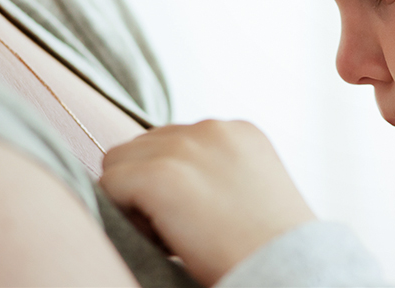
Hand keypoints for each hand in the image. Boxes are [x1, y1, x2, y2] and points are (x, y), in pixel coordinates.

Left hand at [100, 120, 315, 286]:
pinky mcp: (160, 174)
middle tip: (183, 228)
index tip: (197, 214)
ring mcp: (184, 147)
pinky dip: (125, 216)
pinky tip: (163, 238)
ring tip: (173, 232)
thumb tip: (168, 179)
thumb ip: (214, 170)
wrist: (284, 266)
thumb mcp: (251, 189)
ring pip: (118, 163)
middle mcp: (211, 128)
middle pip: (141, 146)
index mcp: (238, 131)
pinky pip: (110, 186)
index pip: (172, 140)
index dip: (172, 179)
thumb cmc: (269, 245)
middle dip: (148, 185)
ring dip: (134, 198)